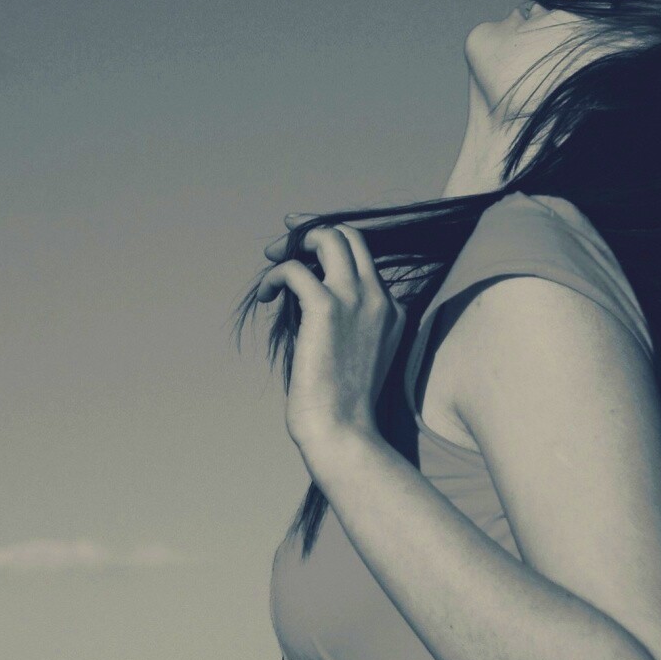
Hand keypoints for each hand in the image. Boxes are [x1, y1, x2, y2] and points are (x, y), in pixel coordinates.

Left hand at [258, 217, 404, 450]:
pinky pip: (295, 269)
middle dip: (313, 229)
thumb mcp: (356, 353)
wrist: (343, 431)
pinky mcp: (327, 308)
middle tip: (285, 243)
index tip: (304, 254)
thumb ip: (345, 322)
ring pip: (328, 237)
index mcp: (393, 310)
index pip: (364, 258)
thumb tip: (305, 297)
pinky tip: (266, 295)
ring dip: (294, 243)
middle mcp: (379, 298)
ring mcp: (356, 299)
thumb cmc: (342, 404)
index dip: (331, 249)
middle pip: (351, 235)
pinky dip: (275, 276)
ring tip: (273, 261)